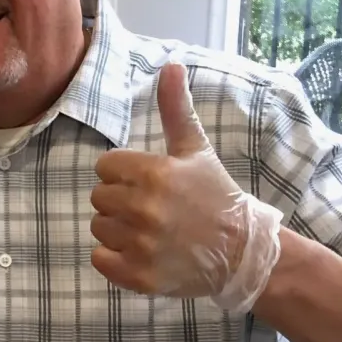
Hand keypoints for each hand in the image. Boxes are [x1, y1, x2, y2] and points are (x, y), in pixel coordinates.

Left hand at [89, 63, 281, 312]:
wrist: (243, 251)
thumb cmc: (214, 194)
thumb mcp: (194, 149)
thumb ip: (175, 109)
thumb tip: (170, 64)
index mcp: (153, 173)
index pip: (104, 166)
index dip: (123, 174)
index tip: (149, 182)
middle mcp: (143, 208)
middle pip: (98, 197)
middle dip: (120, 200)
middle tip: (153, 208)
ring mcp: (141, 244)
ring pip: (98, 227)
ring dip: (118, 229)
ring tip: (151, 231)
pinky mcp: (139, 276)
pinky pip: (99, 259)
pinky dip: (114, 259)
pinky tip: (141, 252)